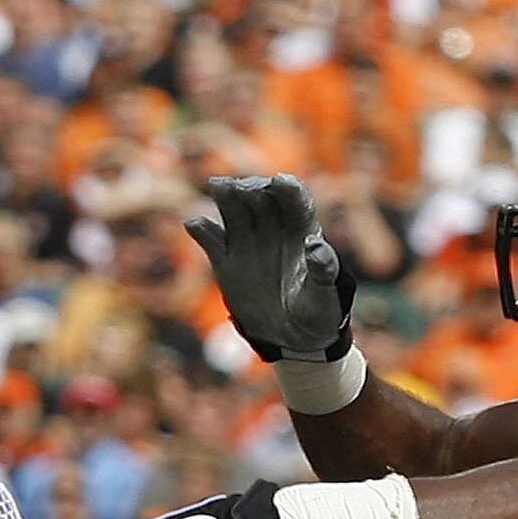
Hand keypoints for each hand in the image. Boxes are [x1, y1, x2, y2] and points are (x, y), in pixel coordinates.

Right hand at [186, 175, 355, 363]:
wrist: (291, 336)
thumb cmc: (316, 311)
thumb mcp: (324, 295)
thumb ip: (323, 269)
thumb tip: (316, 245)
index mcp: (302, 230)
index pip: (296, 200)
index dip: (289, 189)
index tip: (281, 181)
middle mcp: (273, 227)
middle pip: (260, 197)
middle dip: (252, 188)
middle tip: (241, 188)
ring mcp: (247, 240)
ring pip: (234, 209)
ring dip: (225, 195)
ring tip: (216, 186)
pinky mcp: (226, 259)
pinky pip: (211, 237)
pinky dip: (202, 229)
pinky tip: (193, 223)